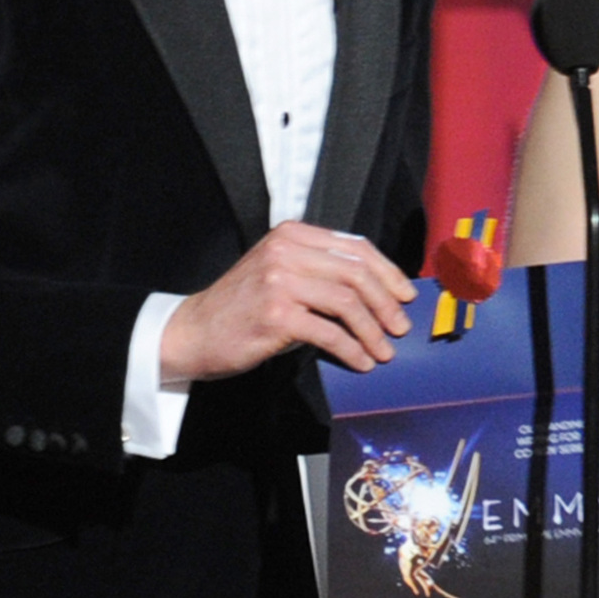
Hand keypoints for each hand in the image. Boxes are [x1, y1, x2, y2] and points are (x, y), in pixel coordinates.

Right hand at [161, 221, 415, 382]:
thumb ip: (319, 271)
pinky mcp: (275, 315)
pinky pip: (329, 332)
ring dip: (373, 331)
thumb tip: (378, 290)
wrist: (194, 332)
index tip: (405, 296)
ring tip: (383, 351)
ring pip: (347, 302)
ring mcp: (279, 281)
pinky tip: (360, 362)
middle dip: (386, 303)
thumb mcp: (280, 274)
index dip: (387, 272)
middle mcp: (285, 251)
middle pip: (356, 273)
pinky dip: (351, 350)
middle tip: (400, 328)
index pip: (354, 247)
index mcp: (291, 235)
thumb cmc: (243, 308)